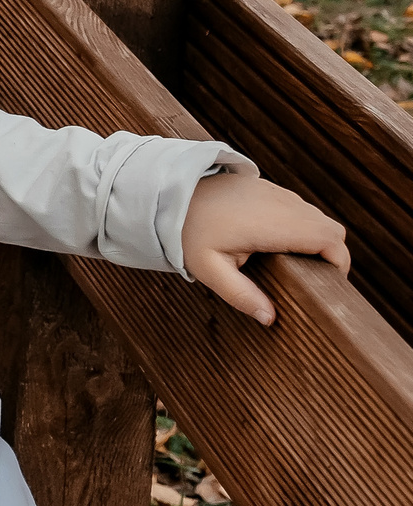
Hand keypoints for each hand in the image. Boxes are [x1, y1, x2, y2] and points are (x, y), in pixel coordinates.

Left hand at [179, 170, 348, 325]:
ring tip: (296, 264)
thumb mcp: (208, 269)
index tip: (328, 285)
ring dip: (316, 239)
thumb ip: (241, 295)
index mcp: (274, 225)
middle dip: (331, 254)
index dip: (339, 263)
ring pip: (317, 216)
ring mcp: (275, 191)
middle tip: (313, 279)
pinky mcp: (267, 186)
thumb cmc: (185, 231)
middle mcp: (281, 204)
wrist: (167, 191)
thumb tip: (269, 319)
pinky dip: (301, 225)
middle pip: (331, 229)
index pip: (330, 240)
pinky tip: (279, 243)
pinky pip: (299, 207)